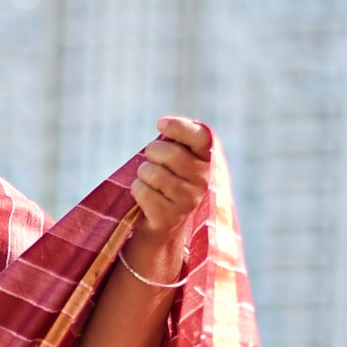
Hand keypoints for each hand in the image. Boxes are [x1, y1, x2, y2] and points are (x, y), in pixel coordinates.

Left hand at [124, 116, 210, 283]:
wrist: (163, 222)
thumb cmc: (169, 178)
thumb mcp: (178, 157)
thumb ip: (177, 139)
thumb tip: (164, 126)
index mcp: (209, 160)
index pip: (202, 137)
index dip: (180, 127)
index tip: (161, 124)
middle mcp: (204, 181)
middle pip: (171, 154)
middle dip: (153, 151)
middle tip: (151, 158)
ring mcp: (188, 201)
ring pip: (153, 173)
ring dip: (143, 173)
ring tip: (149, 180)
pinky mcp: (168, 217)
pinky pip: (142, 191)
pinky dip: (136, 189)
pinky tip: (145, 197)